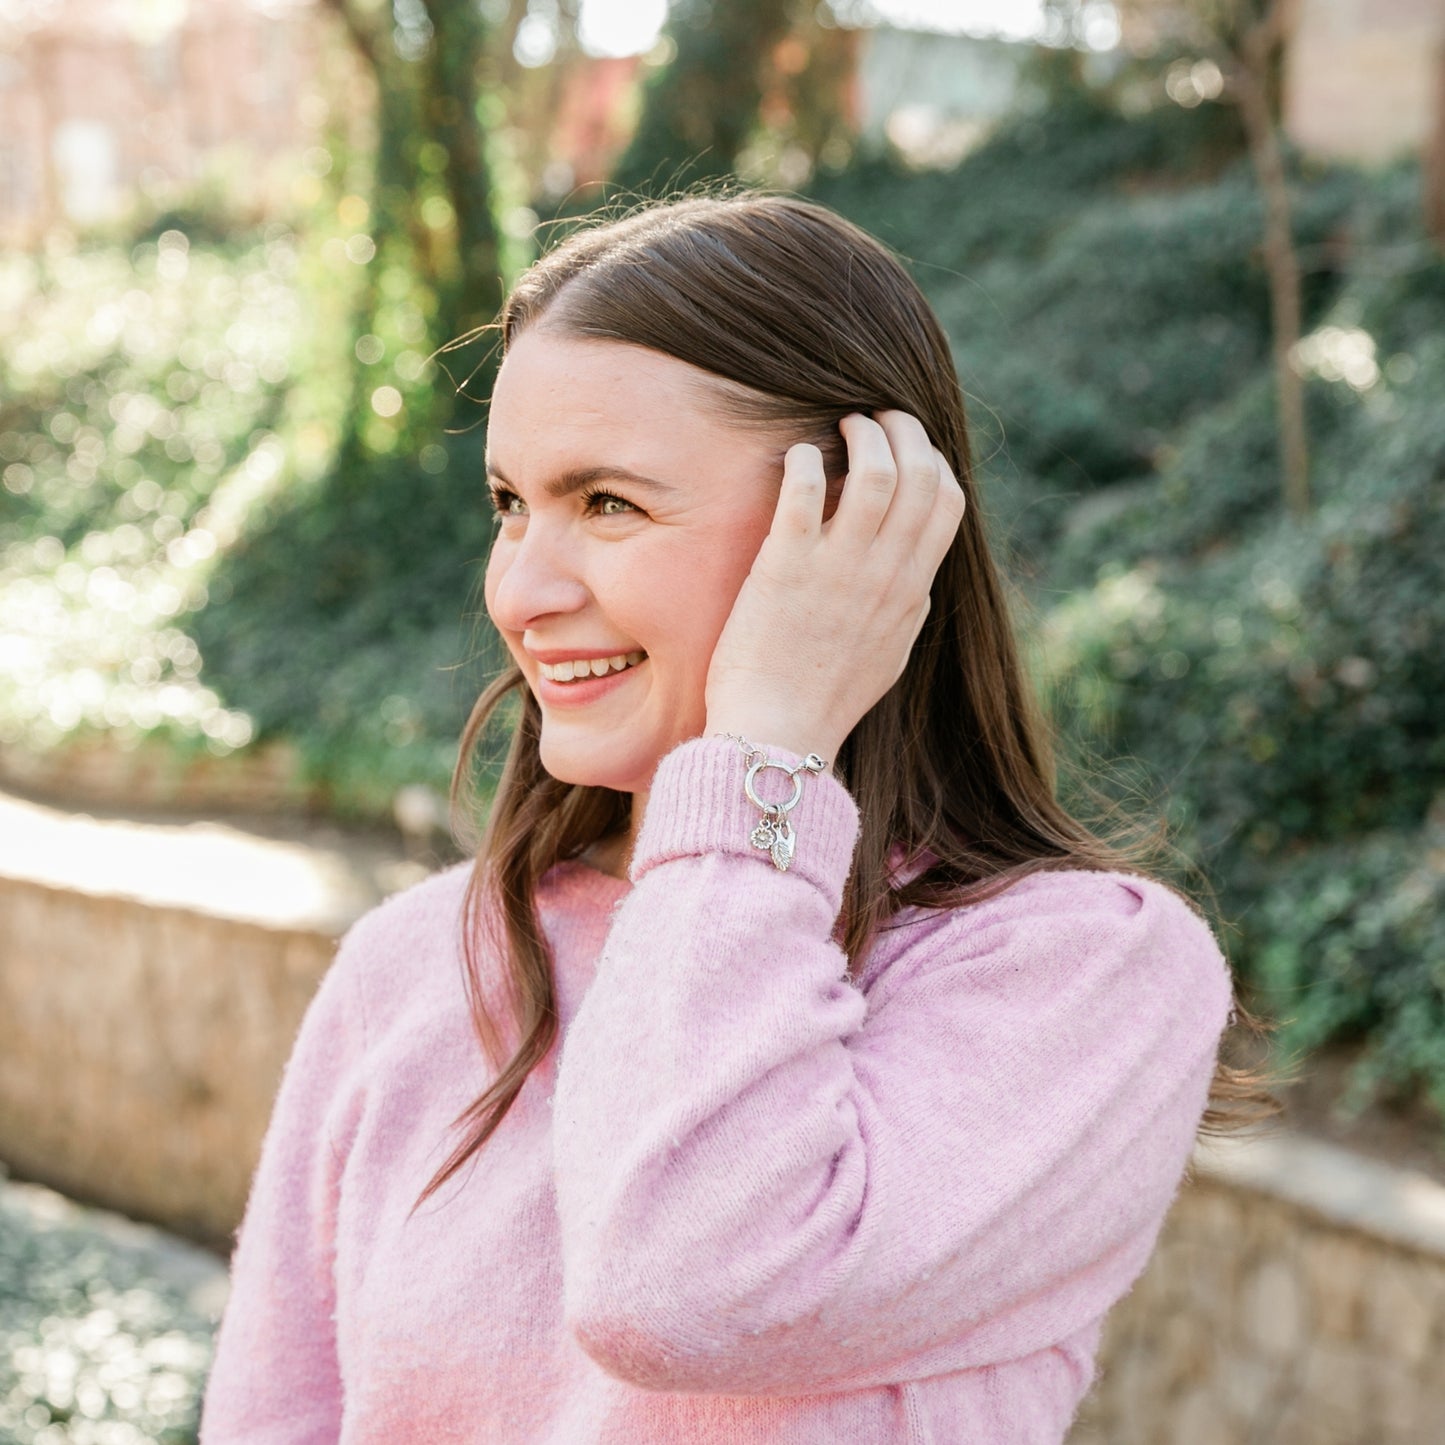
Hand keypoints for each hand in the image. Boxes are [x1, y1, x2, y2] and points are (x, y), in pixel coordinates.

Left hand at [704, 411, 965, 762]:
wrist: (780, 736)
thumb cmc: (825, 699)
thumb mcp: (889, 655)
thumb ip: (906, 609)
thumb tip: (916, 580)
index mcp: (912, 590)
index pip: (948, 501)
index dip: (932, 460)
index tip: (906, 448)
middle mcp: (884, 574)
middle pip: (920, 474)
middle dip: (902, 429)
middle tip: (871, 418)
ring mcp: (838, 569)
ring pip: (877, 471)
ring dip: (861, 434)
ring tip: (838, 427)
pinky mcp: (786, 567)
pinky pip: (808, 492)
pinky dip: (808, 460)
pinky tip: (798, 457)